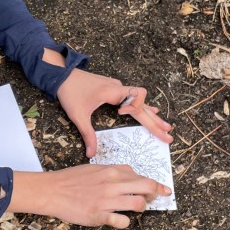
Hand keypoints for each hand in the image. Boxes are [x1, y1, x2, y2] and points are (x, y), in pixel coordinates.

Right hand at [9, 165, 170, 229]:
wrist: (52, 190)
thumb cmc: (71, 179)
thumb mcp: (94, 168)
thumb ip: (113, 171)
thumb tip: (131, 174)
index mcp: (111, 171)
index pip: (140, 176)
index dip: (154, 184)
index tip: (162, 189)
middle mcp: (112, 184)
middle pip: (146, 187)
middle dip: (157, 193)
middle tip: (161, 198)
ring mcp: (106, 200)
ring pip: (137, 204)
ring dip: (141, 207)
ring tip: (136, 209)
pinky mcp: (99, 215)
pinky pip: (121, 221)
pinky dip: (124, 222)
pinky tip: (119, 220)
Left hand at [56, 67, 172, 157]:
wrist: (61, 74)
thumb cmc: (69, 92)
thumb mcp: (78, 115)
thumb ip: (87, 135)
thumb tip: (91, 154)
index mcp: (112, 91)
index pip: (137, 97)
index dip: (135, 107)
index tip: (120, 113)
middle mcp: (118, 88)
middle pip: (143, 105)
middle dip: (155, 121)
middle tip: (167, 135)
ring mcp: (117, 88)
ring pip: (140, 102)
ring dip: (151, 115)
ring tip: (165, 127)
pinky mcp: (114, 89)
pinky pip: (133, 99)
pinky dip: (143, 108)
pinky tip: (152, 112)